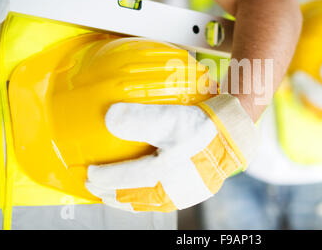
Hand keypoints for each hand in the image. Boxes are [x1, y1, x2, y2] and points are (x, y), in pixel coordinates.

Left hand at [85, 94, 258, 211]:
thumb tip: (109, 118)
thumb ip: (139, 118)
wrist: (234, 136)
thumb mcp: (170, 118)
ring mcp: (183, 195)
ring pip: (147, 204)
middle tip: (95, 190)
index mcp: (162, 174)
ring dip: (127, 201)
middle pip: (133, 199)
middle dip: (111, 196)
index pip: (124, 180)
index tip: (88, 174)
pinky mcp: (194, 192)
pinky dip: (146, 200)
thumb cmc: (203, 126)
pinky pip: (162, 201)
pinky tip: (146, 193)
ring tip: (115, 197)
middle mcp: (170, 191)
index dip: (103, 179)